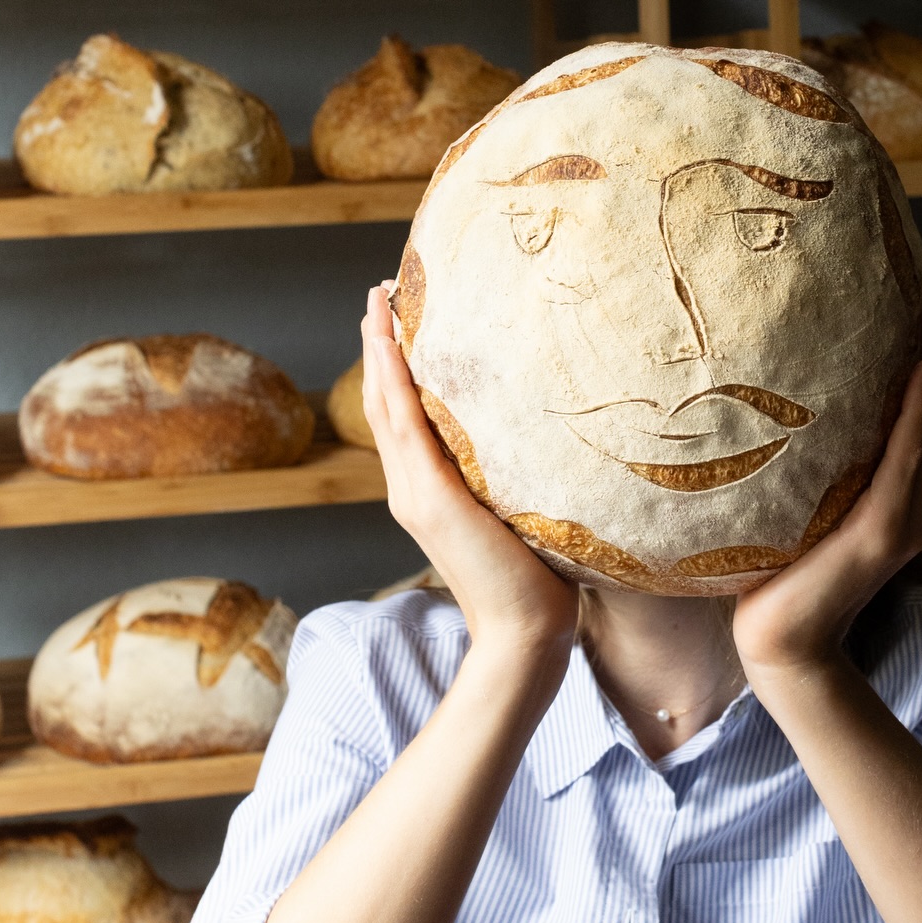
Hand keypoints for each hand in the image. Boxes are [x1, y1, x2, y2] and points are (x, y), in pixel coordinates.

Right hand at [360, 285, 579, 661]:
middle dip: (380, 344)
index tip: (398, 318)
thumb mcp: (520, 510)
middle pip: (384, 401)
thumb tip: (543, 438)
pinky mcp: (430, 498)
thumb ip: (514, 476)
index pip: (404, 415)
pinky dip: (392, 381)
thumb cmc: (536, 577)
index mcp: (429, 490)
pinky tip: (390, 344)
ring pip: (386, 405)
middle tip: (380, 291)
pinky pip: (404, 426)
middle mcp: (411, 486)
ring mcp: (415, 492)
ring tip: (378, 301)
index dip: (394, 366)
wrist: (526, 631)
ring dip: (379, 349)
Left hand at [731, 275, 921, 679]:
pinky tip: (920, 373)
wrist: (779, 646)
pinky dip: (919, 417)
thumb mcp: (795, 505)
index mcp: (895, 492)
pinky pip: (907, 463)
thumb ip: (804, 466)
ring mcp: (904, 517)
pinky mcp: (884, 534)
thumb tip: (767, 404)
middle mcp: (911, 500)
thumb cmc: (777, 576)